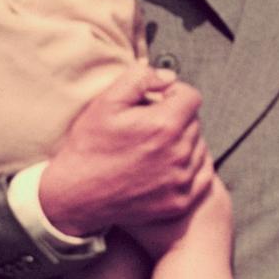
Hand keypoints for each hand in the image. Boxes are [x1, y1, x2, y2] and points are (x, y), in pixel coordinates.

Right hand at [39, 64, 212, 234]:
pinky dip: (190, 168)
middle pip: (195, 122)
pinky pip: (202, 175)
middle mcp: (179, 153)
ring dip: (184, 143)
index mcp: (165, 125)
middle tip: (149, 127)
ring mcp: (182, 180)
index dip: (174, 94)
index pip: (192, 98)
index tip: (157, 102)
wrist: (75, 196)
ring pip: (199, 147)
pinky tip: (166, 166)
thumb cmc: (89, 146)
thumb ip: (140, 78)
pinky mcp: (181, 202)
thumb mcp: (106, 102)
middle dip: (177, 118)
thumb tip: (169, 77)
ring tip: (154, 148)